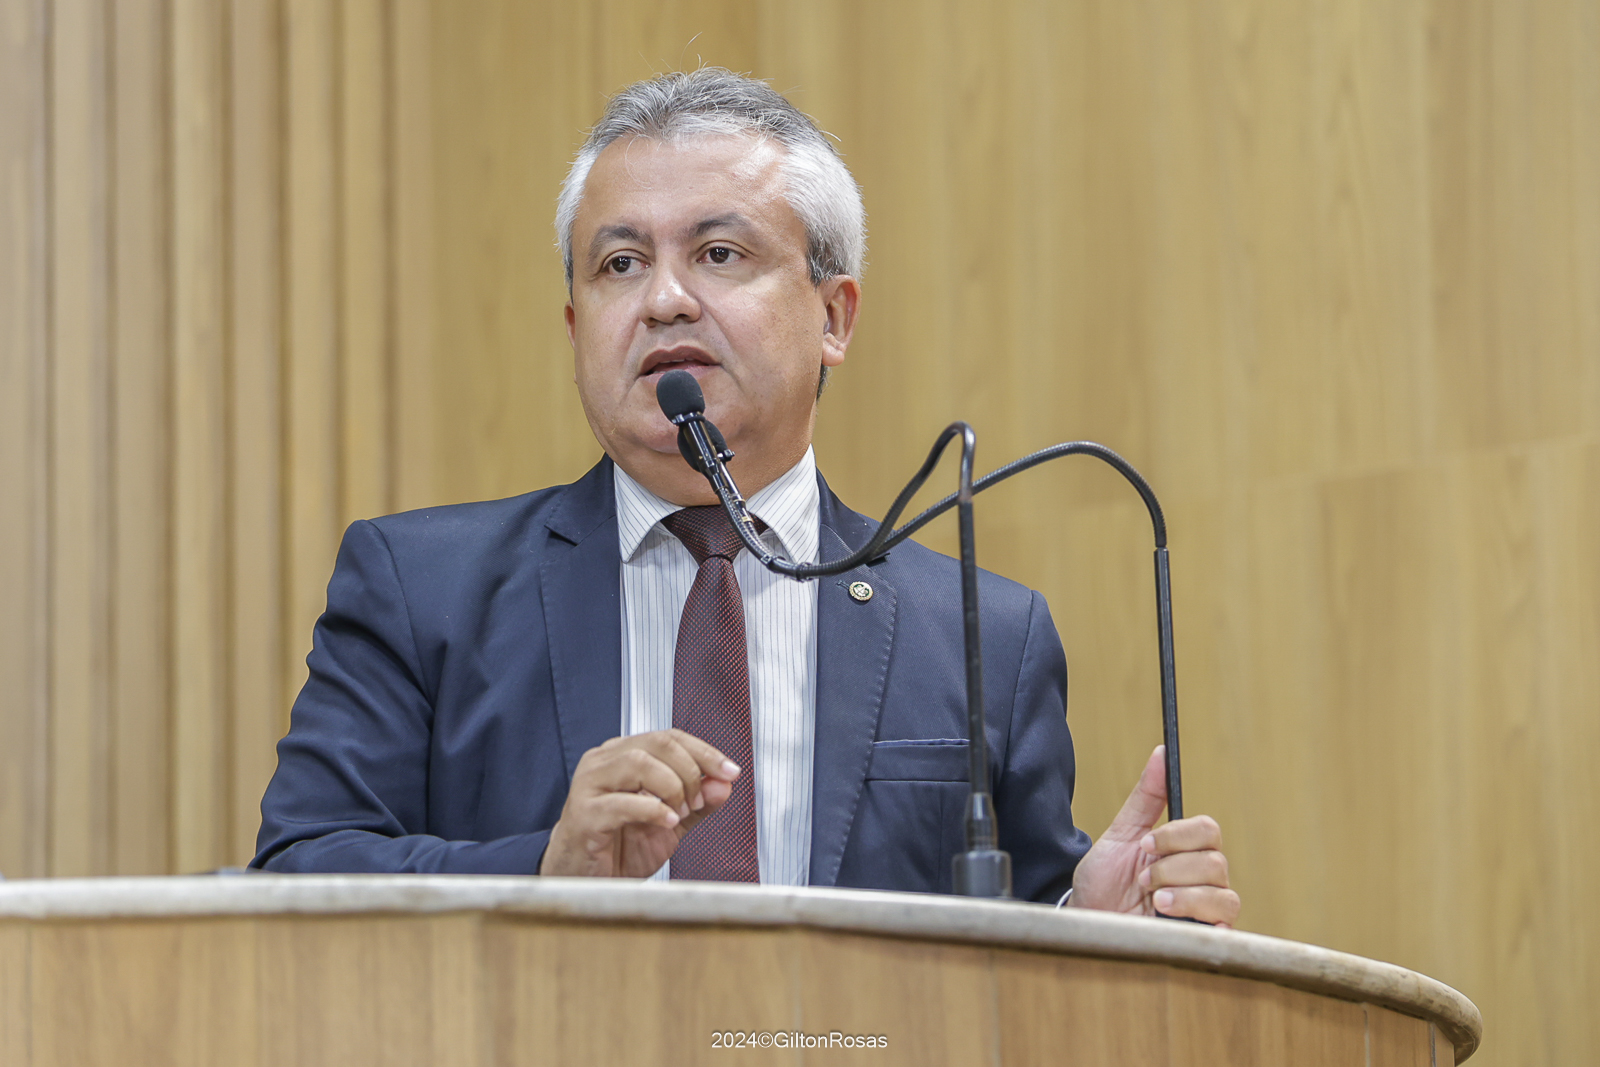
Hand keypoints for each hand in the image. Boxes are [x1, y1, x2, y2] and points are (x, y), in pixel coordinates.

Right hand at [539, 729, 739, 877]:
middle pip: (657, 744)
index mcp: (623, 755)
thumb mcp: (671, 822)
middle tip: (699, 801)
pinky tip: (667, 822)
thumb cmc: (619, 847)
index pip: (670, 738)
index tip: (731, 771)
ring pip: (639, 764)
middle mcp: (604, 762)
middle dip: (690, 771)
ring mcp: (589, 785)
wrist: (586, 880)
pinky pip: (621, 803)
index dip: (705, 752)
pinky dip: (653, 810)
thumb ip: (698, 802)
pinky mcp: (583, 814)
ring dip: (672, 788)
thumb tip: (725, 783)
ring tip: (680, 813)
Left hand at [1067, 745, 1239, 926]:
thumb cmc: (1104, 883)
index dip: (1177, 835)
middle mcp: (1202, 878)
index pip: (1208, 830)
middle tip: (1141, 881)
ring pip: (1224, 894)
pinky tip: (1170, 918)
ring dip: (1183, 894)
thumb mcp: (1121, 834)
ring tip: (1153, 902)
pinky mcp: (1205, 940)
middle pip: (1216, 861)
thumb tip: (1161, 752)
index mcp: (1184, 850)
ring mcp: (1206, 910)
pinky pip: (1226, 927)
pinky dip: (1198, 919)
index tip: (1145, 845)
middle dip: (1171, 869)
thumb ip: (1146, 796)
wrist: (1089, 924)